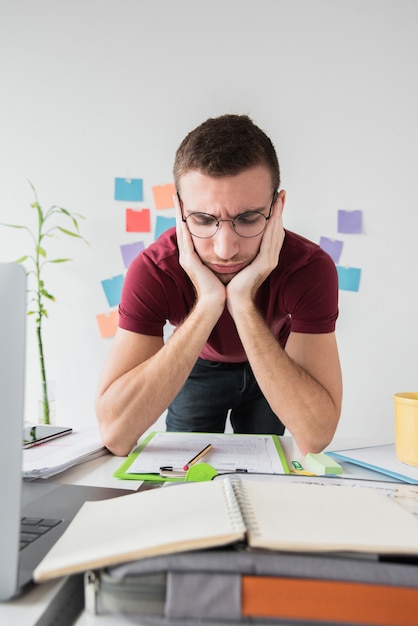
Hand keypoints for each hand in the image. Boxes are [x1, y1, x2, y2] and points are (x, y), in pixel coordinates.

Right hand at [174, 194, 225, 306]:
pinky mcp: (189, 261)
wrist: (215, 302)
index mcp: (194, 255)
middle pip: (182, 226)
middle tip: (176, 193)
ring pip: (181, 229)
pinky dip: (183, 226)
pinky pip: (185, 239)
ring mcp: (186, 257)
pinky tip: (183, 214)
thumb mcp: (219, 266)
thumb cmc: (220, 287)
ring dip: (178, 212)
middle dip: (179, 209)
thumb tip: (229, 246)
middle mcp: (187, 254)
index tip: (185, 200)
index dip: (186, 215)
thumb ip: (219, 256)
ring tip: (176, 197)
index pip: (189, 230)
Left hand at [226, 192, 285, 313]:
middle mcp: (270, 256)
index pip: (271, 231)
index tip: (274, 199)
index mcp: (264, 256)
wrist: (233, 301)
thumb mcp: (237, 262)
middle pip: (277, 228)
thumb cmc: (231, 285)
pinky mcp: (265, 263)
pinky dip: (273, 227)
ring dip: (278, 215)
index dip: (274, 215)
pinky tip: (273, 216)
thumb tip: (231, 240)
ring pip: (276, 232)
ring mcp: (270, 260)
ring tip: (279, 199)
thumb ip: (239, 251)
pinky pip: (270, 241)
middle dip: (279, 210)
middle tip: (281, 193)